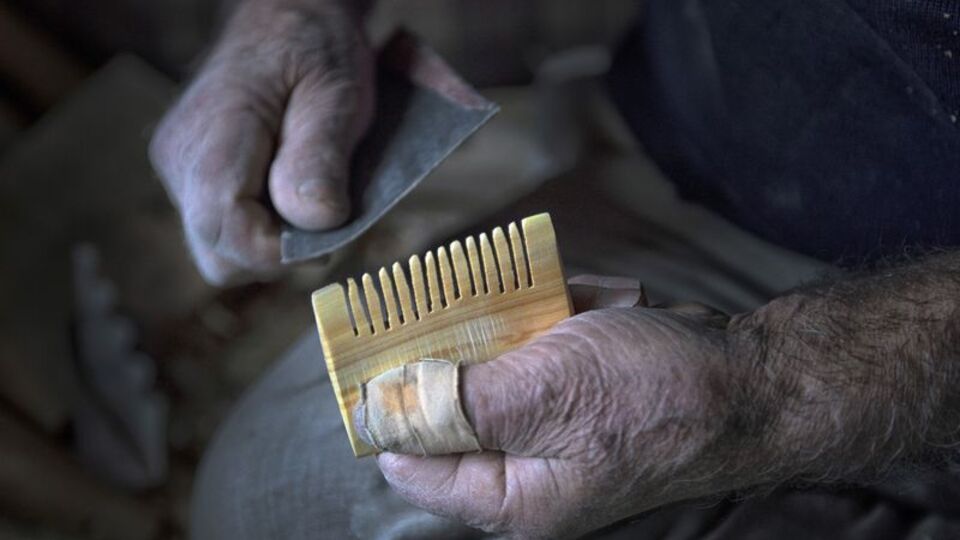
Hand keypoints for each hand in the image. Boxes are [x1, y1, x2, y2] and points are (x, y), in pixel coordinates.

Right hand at [149, 0, 373, 284]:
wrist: (285, 21)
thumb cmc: (314, 50)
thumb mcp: (336, 92)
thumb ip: (321, 155)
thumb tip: (315, 220)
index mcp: (211, 134)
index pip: (225, 227)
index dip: (279, 250)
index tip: (327, 230)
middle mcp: (179, 160)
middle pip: (218, 255)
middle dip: (277, 252)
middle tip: (323, 214)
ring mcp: (178, 173)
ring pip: (219, 251)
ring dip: (270, 242)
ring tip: (307, 197)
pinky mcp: (189, 180)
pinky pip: (223, 231)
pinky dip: (261, 227)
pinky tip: (286, 191)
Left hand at [365, 280, 790, 538]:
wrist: (750, 378)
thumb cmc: (655, 396)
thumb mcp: (543, 395)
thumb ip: (454, 404)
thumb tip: (377, 409)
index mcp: (510, 497)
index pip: (410, 461)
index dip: (387, 403)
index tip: (378, 342)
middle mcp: (526, 472)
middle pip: (450, 404)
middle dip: (468, 346)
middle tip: (485, 303)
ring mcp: (553, 429)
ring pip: (495, 363)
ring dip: (523, 322)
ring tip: (572, 307)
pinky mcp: (578, 394)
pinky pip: (540, 347)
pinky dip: (558, 315)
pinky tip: (594, 304)